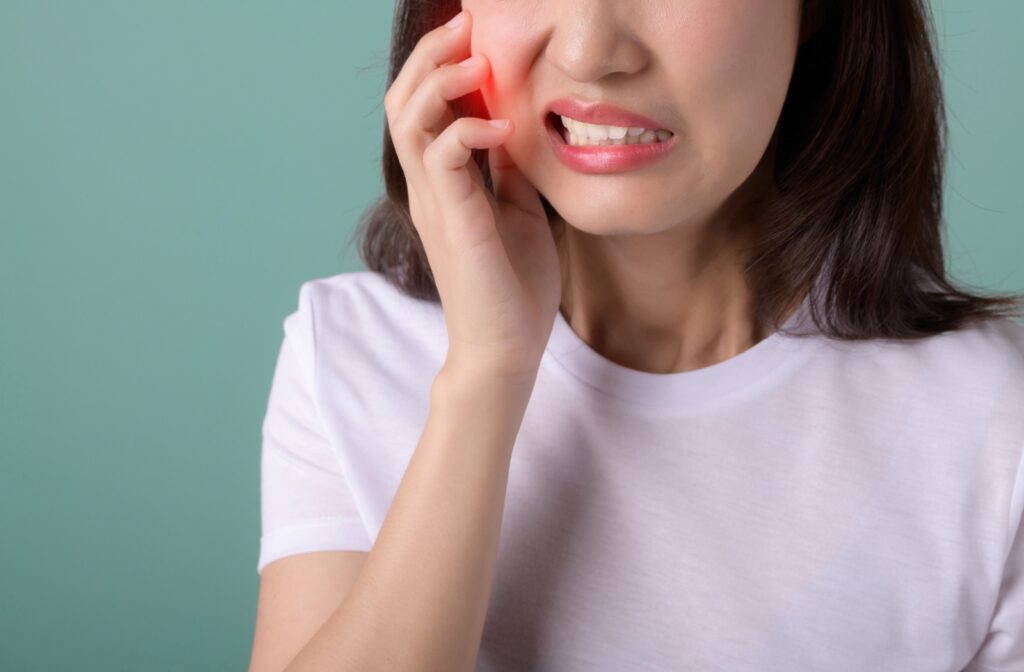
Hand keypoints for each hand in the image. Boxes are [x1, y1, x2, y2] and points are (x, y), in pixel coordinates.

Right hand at [384, 9, 561, 382]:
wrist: (507, 348)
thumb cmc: (513, 284)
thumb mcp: (517, 210)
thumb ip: (506, 168)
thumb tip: (511, 125)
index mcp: (442, 182)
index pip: (423, 107)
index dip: (440, 63)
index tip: (475, 31)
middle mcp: (428, 187)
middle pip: (404, 100)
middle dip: (432, 55)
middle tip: (467, 24)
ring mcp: (434, 203)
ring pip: (410, 119)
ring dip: (442, 80)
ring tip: (478, 60)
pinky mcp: (452, 221)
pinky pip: (443, 158)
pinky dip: (468, 130)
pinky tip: (501, 126)